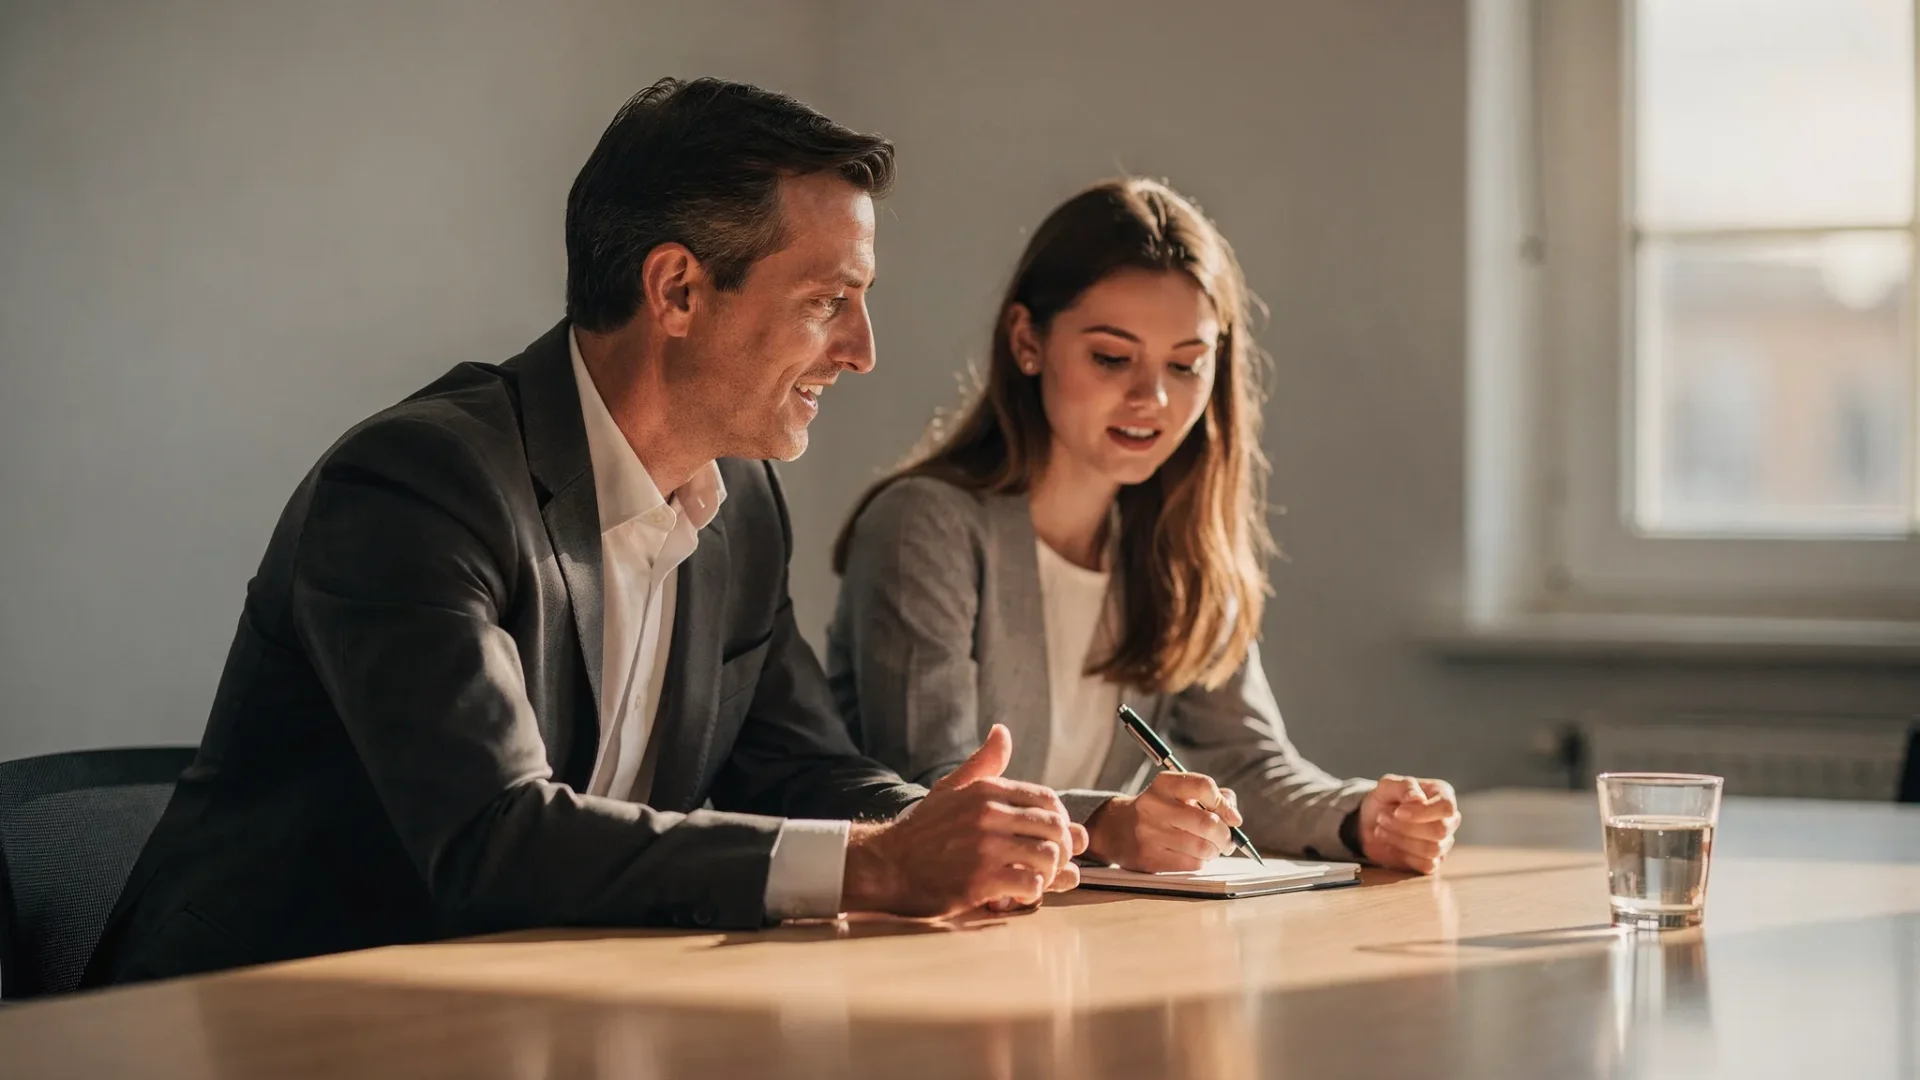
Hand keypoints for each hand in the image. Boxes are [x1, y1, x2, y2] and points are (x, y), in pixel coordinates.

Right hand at [841, 724, 1088, 917]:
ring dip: (1050, 872)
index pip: (1048, 799)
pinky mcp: (981, 880)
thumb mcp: (951, 789)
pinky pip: (1030, 884)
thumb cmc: (924, 831)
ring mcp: (986, 848)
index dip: (1060, 820)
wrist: (888, 866)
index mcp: (987, 791)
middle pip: (1054, 828)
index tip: (1052, 836)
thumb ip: (982, 763)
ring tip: (1038, 878)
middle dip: (1062, 848)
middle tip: (1053, 863)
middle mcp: (989, 815)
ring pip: (1048, 856)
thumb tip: (1002, 731)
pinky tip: (1019, 894)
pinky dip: (1033, 892)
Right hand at [1083, 770, 1243, 872]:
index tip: (1232, 816)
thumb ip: (1213, 796)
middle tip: (1227, 840)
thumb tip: (1234, 817)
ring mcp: (1150, 833)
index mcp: (1164, 784)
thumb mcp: (1180, 793)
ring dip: (1215, 850)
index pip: (1204, 787)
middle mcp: (1154, 806)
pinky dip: (1201, 861)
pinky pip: (1191, 863)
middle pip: (1208, 823)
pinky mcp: (1149, 858)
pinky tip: (1194, 855)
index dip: (1224, 804)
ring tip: (1211, 848)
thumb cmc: (1160, 810)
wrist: (1117, 829)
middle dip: (1226, 835)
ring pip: (1203, 847)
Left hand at [1356, 775, 1459, 873]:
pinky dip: (1404, 856)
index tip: (1397, 811)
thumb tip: (1418, 799)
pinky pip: (1427, 865)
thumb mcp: (1387, 785)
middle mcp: (1449, 819)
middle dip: (1406, 827)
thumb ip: (1404, 786)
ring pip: (1432, 849)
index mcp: (1443, 795)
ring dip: (1401, 840)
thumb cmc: (1385, 799)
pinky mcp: (1433, 861)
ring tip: (1380, 830)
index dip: (1422, 812)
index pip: (1446, 807)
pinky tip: (1390, 846)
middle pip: (1440, 830)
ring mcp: (1443, 842)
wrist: (1370, 822)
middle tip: (1381, 818)